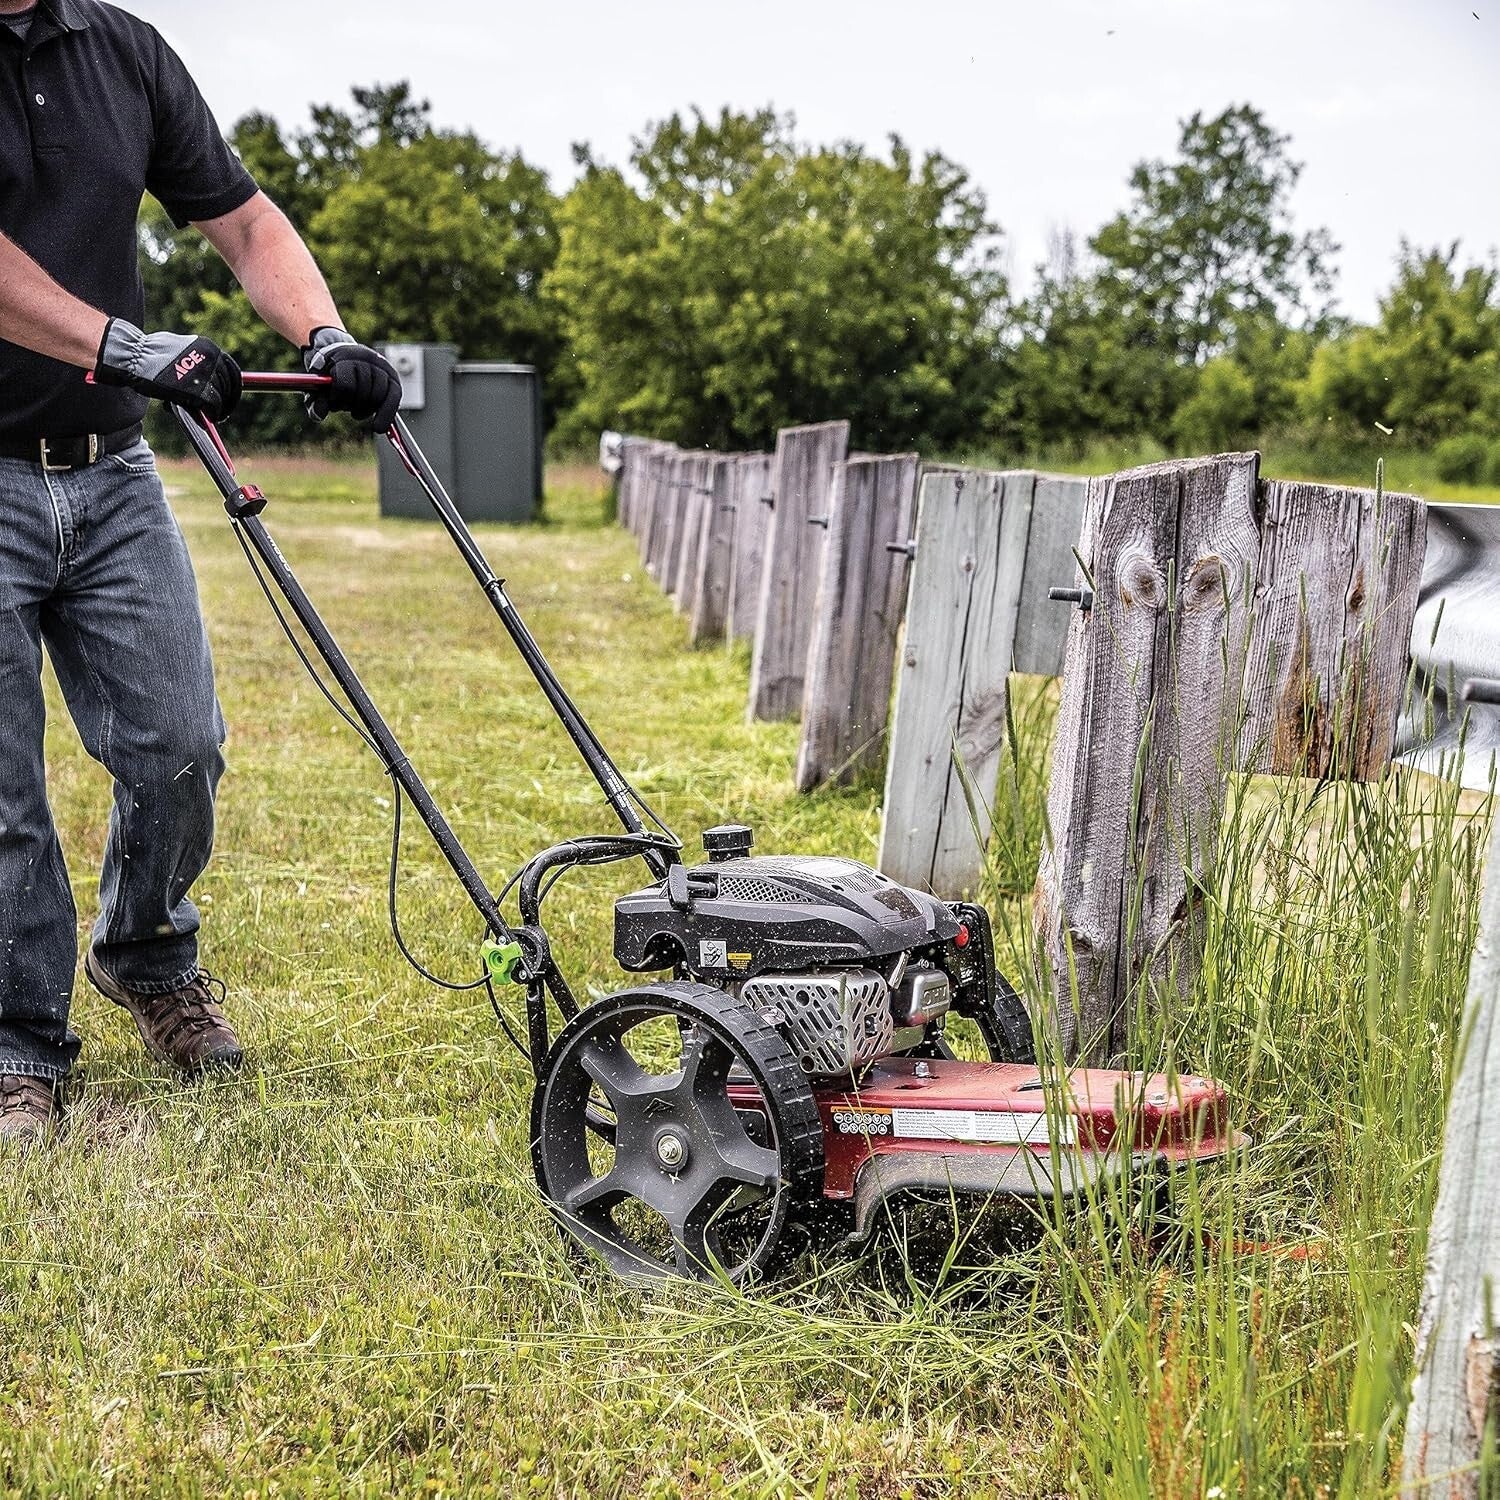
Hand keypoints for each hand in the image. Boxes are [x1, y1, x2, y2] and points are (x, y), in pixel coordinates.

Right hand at [94, 318, 240, 419]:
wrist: (135, 357)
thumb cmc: (151, 355)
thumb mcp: (181, 351)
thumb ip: (197, 362)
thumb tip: (207, 378)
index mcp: (208, 347)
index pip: (231, 370)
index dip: (232, 387)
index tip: (229, 396)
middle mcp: (211, 358)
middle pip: (230, 385)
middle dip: (229, 400)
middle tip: (224, 410)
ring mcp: (205, 374)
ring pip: (222, 396)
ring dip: (221, 408)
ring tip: (216, 416)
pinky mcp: (198, 390)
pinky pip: (213, 405)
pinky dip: (215, 413)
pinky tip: (212, 418)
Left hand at [301, 327, 401, 430]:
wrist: (342, 356)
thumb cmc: (329, 374)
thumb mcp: (317, 387)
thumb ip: (316, 402)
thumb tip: (319, 415)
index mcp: (345, 356)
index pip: (346, 384)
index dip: (338, 397)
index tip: (333, 401)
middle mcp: (367, 358)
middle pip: (364, 392)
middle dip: (353, 404)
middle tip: (345, 407)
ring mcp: (383, 367)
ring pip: (379, 397)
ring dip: (366, 410)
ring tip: (356, 411)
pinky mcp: (393, 379)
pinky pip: (394, 399)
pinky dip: (386, 415)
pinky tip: (378, 427)